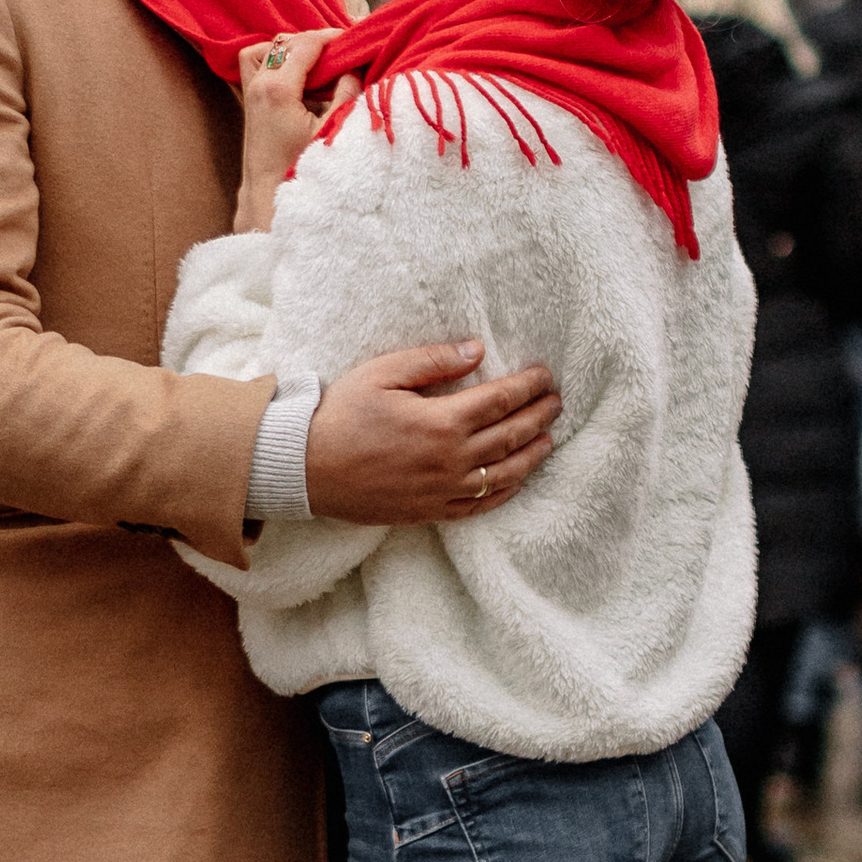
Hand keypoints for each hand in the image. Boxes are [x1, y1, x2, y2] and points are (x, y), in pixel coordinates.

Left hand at [234, 28, 342, 232]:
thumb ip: (346, 94)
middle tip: (340, 52)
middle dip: (314, 42)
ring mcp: (250, 92)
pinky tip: (299, 75)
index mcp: (277, 89)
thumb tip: (353, 70)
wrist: (269, 191)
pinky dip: (276, 60)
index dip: (330, 37)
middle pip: (285, 42)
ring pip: (266, 49)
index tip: (351, 39)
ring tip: (318, 62)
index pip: (304, 45)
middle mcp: (258, 85)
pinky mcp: (250, 100)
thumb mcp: (330, 129)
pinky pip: (257, 63)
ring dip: (292, 49)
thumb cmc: (300, 166)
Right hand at [304, 341, 560, 525]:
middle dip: (539, 416)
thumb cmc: (341, 415)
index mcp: (442, 421)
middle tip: (556, 402)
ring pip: (504, 474)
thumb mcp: (383, 373)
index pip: (501, 401)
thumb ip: (433, 361)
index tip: (544, 375)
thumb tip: (477, 351)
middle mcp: (451, 459)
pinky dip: (506, 491)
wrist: (305, 468)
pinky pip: (480, 505)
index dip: (528, 386)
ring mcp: (443, 490)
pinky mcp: (431, 510)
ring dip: (532, 455)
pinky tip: (516, 479)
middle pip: (511, 436)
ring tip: (548, 439)